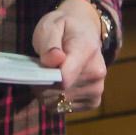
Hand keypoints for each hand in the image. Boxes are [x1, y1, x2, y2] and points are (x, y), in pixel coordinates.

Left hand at [33, 0, 107, 115]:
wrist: (86, 30)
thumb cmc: (65, 27)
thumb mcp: (51, 25)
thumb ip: (49, 43)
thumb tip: (53, 59)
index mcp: (86, 51)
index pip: (64, 78)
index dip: (44, 78)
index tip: (38, 67)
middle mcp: (96, 73)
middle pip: (58, 93)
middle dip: (42, 84)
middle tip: (42, 68)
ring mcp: (97, 89)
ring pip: (58, 103)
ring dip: (46, 93)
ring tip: (50, 74)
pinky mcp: (94, 101)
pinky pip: (63, 109)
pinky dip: (55, 100)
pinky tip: (58, 85)